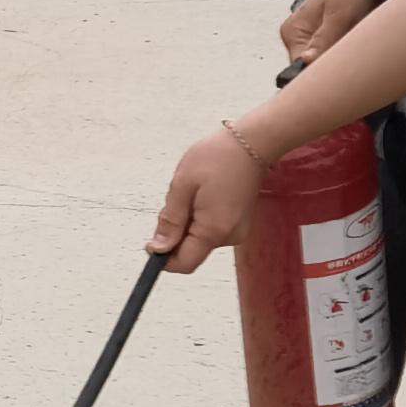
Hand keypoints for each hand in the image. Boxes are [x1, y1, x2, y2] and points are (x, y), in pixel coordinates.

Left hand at [151, 124, 267, 274]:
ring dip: (188, 223)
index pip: (184, 264)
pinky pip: (211, 231)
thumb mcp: (183, 185)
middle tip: (177, 201)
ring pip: (199, 240)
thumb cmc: (218, 157)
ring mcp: (237, 231)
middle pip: (191, 252)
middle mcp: (229, 237)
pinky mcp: (239, 224)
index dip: (164, 259)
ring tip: (194, 193)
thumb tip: (158, 249)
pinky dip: (200, 219)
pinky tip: (204, 195)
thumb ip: (170, 220)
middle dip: (175, 234)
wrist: (253, 142)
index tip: (152, 243)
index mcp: (213, 230)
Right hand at [277, 0, 378, 68]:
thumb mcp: (340, 16)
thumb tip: (305, 64)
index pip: (301, 71)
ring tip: (356, 49)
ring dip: (341, 62)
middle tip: (354, 63)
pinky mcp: (326, 37)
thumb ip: (323, 41)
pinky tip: (356, 46)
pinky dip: (346, 54)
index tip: (341, 77)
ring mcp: (311, 38)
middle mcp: (298, 39)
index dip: (320, 77)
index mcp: (293, 34)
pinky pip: (334, 54)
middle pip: (313, 70)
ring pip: (325, 63)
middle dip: (332, 70)